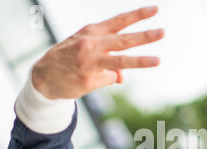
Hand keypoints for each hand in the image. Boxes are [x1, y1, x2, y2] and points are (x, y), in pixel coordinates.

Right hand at [32, 6, 163, 99]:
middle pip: (123, 40)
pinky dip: (106, 80)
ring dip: (141, 61)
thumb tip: (123, 77)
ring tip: (158, 60)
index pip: (119, 21)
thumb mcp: (88, 51)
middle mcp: (91, 44)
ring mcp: (90, 62)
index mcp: (92, 32)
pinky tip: (90, 79)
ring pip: (121, 61)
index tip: (156, 9)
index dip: (138, 15)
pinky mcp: (88, 80)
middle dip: (144, 36)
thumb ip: (110, 58)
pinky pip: (108, 80)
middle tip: (163, 32)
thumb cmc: (70, 58)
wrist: (43, 76)